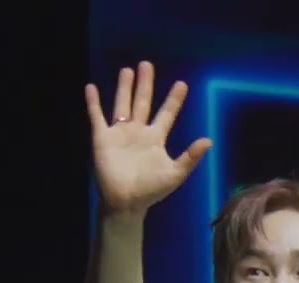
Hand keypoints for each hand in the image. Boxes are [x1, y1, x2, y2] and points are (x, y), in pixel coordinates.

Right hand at [84, 61, 211, 214]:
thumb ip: (190, 157)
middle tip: (147, 64)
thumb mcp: (175, 173)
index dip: (174, 99)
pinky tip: (90, 88)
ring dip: (124, 87)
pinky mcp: (102, 138)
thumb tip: (209, 140)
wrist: (126, 202)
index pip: (167, 113)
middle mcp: (138, 132)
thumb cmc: (151, 190)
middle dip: (145, 84)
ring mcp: (119, 133)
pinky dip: (93, 103)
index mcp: (155, 139)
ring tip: (127, 70)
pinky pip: (97, 116)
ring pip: (122, 104)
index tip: (182, 84)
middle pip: (143, 102)